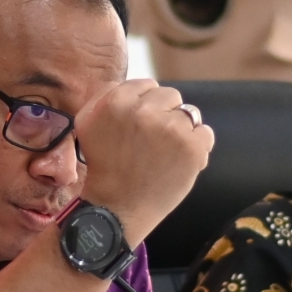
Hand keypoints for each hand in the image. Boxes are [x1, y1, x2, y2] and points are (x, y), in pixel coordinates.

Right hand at [74, 79, 214, 246]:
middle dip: (164, 115)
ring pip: (190, 114)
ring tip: (165, 154)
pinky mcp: (193, 148)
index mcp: (117, 101)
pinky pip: (205, 133)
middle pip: (171, 96)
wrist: (117, 209)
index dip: (145, 107)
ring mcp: (172, 129)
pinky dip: (197, 147)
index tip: (139, 128)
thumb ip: (104, 95)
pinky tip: (179, 162)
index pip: (147, 85)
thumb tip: (132, 82)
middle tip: (151, 143)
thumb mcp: (86, 124)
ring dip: (181, 130)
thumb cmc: (103, 168)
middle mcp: (144, 111)